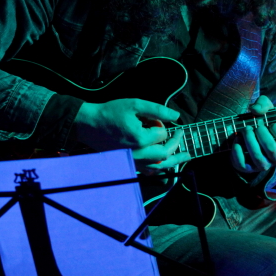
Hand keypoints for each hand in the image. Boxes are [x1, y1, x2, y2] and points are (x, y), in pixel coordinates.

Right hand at [74, 99, 189, 172]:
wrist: (89, 124)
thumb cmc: (110, 112)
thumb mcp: (135, 104)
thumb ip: (157, 110)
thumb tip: (176, 116)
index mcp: (140, 139)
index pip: (162, 133)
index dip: (161, 124)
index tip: (154, 118)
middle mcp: (138, 154)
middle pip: (165, 154)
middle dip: (176, 144)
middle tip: (181, 135)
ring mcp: (133, 161)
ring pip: (159, 166)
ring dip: (174, 160)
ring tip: (186, 156)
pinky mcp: (128, 162)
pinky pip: (147, 171)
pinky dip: (159, 168)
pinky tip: (165, 165)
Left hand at [230, 95, 275, 173]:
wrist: (249, 136)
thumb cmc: (263, 121)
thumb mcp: (266, 109)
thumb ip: (263, 104)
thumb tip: (254, 109)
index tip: (271, 123)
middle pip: (271, 148)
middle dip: (260, 133)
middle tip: (254, 125)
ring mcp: (263, 165)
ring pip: (258, 157)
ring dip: (249, 140)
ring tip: (245, 129)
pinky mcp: (248, 168)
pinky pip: (243, 163)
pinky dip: (238, 149)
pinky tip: (237, 139)